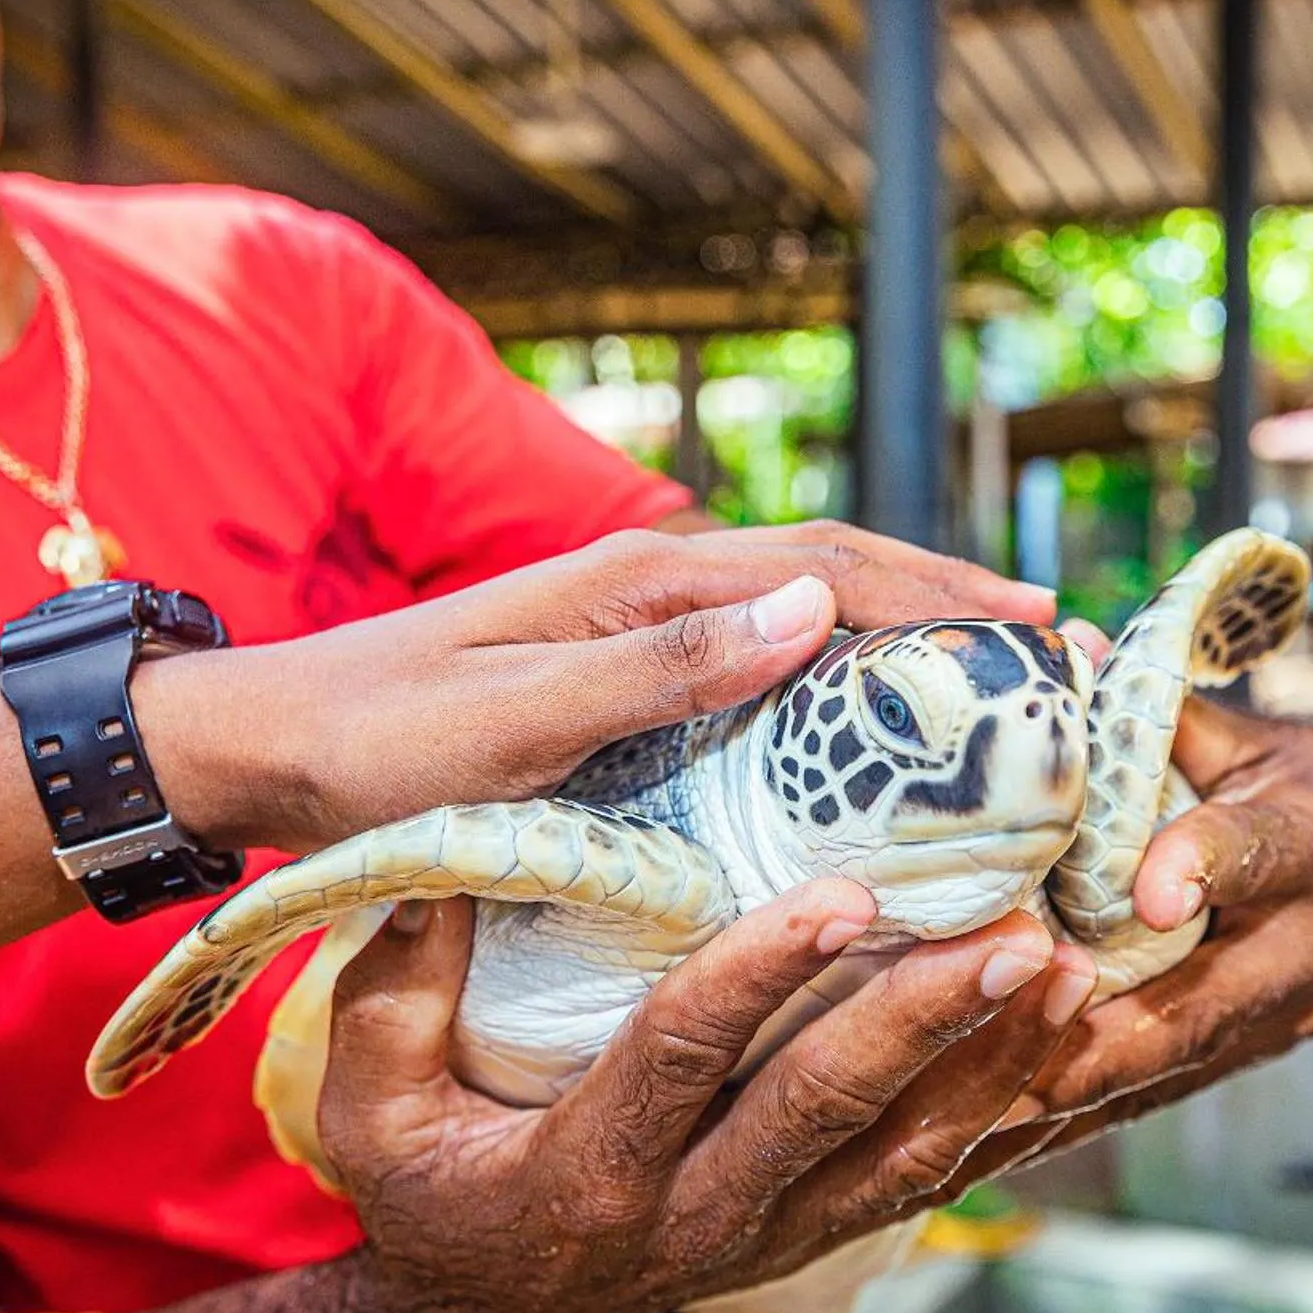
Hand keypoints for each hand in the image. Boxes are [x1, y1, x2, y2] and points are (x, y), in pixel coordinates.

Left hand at [149, 523, 1053, 854]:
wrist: (259, 746)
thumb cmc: (372, 746)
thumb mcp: (511, 722)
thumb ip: (656, 668)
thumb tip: (810, 607)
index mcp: (638, 578)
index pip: (828, 566)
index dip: (943, 595)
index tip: (1044, 633)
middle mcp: (646, 581)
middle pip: (831, 573)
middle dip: (946, 604)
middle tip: (1053, 656)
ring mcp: (630, 620)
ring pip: (797, 610)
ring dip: (897, 636)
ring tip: (990, 683)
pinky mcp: (613, 665)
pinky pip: (751, 657)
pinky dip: (828, 673)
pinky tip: (858, 721)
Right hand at [311, 879, 1096, 1312]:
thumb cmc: (429, 1186)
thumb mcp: (371, 1108)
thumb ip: (393, 996)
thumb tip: (434, 871)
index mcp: (591, 1168)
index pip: (683, 1058)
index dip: (760, 976)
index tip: (836, 893)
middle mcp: (698, 1210)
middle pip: (826, 1111)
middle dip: (923, 1021)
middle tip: (1010, 933)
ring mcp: (770, 1229)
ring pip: (902, 1154)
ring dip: (989, 1063)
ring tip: (1064, 968)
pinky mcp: (815, 1228)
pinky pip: (924, 1177)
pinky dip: (998, 1107)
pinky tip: (1058, 1034)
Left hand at [950, 630, 1312, 1181]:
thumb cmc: (1285, 770)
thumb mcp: (1235, 728)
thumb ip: (1150, 710)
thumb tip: (1058, 647)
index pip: (1258, 850)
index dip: (1203, 867)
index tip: (1146, 891)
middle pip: (1205, 998)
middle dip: (1101, 1034)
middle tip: (1003, 1045)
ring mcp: (1299, 1010)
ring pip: (1178, 1058)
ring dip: (1076, 1081)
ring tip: (976, 1103)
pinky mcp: (1263, 1049)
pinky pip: (1168, 1082)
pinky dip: (1091, 1096)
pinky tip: (1005, 1116)